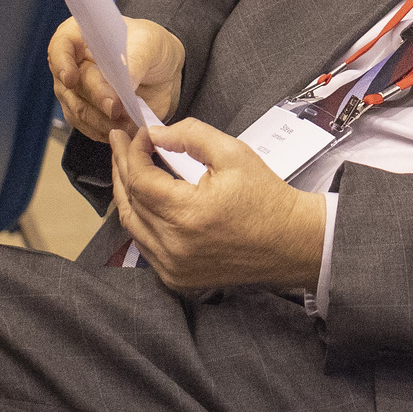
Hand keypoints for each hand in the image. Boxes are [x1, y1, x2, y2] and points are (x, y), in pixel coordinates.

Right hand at [49, 17, 184, 141]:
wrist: (163, 71)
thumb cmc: (150, 47)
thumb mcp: (149, 44)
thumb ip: (134, 62)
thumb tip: (124, 86)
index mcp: (79, 36)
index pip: (60, 47)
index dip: (62, 63)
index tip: (71, 78)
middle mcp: (71, 65)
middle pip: (72, 85)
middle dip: (96, 97)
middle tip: (116, 107)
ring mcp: (76, 92)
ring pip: (78, 111)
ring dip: (102, 120)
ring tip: (128, 122)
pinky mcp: (88, 114)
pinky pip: (89, 128)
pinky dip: (106, 131)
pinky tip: (125, 130)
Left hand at [109, 120, 327, 292]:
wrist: (292, 241)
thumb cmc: (266, 196)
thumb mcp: (234, 154)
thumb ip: (192, 135)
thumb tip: (156, 134)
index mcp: (187, 214)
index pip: (141, 179)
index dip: (134, 152)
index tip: (140, 133)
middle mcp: (173, 245)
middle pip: (130, 202)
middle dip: (122, 167)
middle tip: (120, 142)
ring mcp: (173, 267)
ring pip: (132, 226)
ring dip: (127, 195)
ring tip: (127, 168)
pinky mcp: (178, 278)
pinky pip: (145, 246)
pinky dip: (141, 221)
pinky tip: (144, 202)